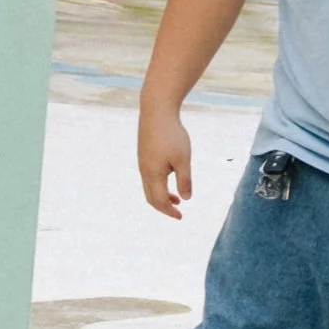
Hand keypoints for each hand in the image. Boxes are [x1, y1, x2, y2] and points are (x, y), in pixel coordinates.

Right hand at [137, 104, 191, 220]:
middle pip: (151, 197)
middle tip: (177, 213)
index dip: (170, 211)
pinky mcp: (144, 155)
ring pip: (149, 187)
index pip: (160, 200)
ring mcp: (143, 163)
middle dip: (163, 207)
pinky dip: (158, 185)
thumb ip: (184, 179)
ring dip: (161, 196)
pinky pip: (149, 177)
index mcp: (153, 174)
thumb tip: (186, 198)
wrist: (156, 112)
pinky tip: (170, 179)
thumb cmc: (172, 135)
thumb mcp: (183, 159)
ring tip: (177, 199)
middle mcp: (145, 171)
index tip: (180, 217)